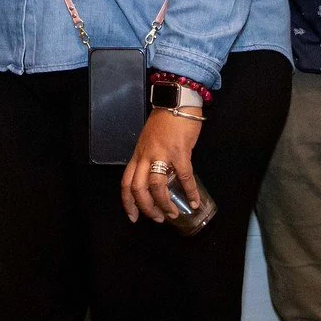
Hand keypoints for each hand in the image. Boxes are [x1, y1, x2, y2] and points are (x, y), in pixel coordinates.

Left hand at [122, 108, 201, 223]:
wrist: (177, 102)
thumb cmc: (165, 122)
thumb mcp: (149, 142)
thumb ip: (150, 159)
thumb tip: (159, 179)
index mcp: (138, 155)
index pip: (126, 183)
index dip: (128, 203)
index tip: (133, 217)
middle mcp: (145, 156)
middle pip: (138, 188)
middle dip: (146, 208)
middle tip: (157, 219)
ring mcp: (161, 154)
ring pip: (157, 186)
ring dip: (165, 204)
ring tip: (173, 213)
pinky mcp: (179, 152)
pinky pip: (184, 177)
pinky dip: (190, 192)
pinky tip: (193, 201)